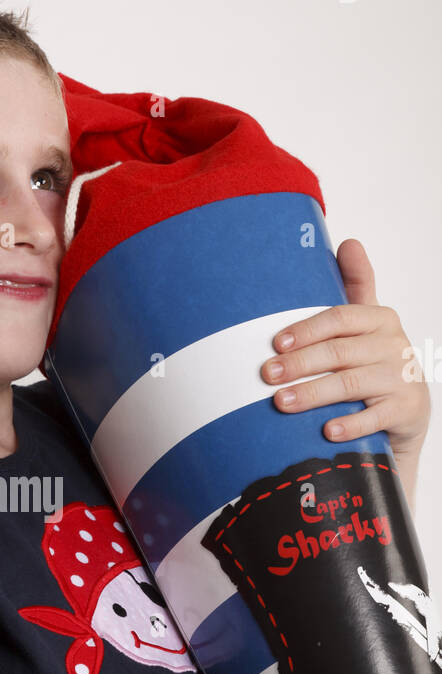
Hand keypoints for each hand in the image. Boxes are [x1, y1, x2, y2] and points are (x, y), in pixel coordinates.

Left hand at [260, 239, 430, 470]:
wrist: (405, 411)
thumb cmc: (373, 362)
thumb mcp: (365, 326)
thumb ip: (356, 286)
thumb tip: (349, 242)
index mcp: (379, 318)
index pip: (340, 318)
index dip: (306, 330)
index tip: (276, 343)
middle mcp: (393, 345)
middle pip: (339, 352)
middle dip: (299, 364)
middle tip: (266, 374)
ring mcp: (402, 378)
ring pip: (350, 384)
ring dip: (312, 393)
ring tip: (281, 402)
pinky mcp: (406, 409)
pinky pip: (375, 418)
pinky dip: (350, 425)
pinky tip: (326, 432)